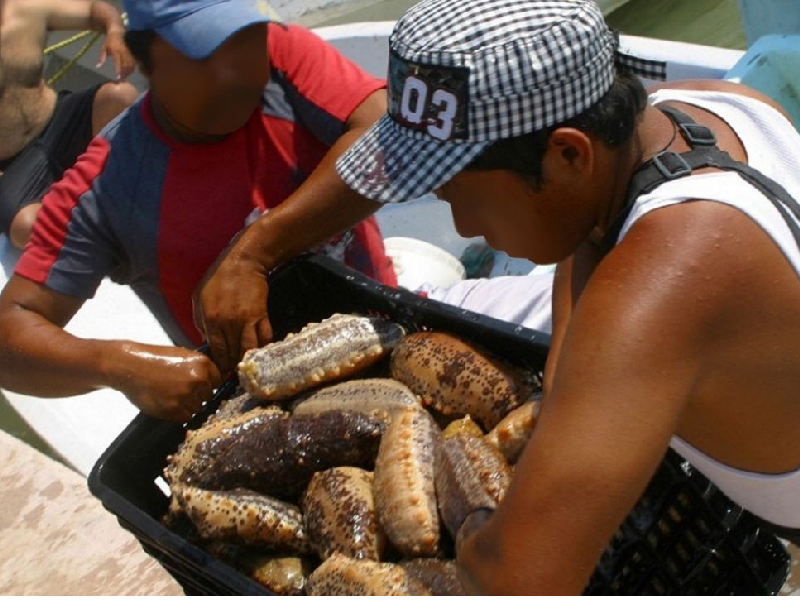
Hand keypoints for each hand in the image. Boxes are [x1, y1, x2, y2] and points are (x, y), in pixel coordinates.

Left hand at [98, 29, 134, 78]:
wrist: (117, 32)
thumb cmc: (109, 41)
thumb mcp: (103, 48)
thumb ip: (102, 58)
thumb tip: (98, 67)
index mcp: (115, 50)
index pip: (118, 62)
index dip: (118, 70)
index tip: (118, 77)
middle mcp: (123, 52)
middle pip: (126, 65)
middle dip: (124, 73)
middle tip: (121, 79)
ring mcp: (128, 52)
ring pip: (131, 65)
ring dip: (129, 72)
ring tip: (125, 76)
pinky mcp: (132, 53)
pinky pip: (133, 63)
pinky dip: (132, 69)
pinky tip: (129, 72)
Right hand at [114, 343, 222, 421]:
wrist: (129, 366)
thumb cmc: (154, 359)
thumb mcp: (182, 354)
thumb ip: (199, 367)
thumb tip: (214, 379)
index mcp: (203, 364)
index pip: (217, 381)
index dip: (206, 384)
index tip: (196, 385)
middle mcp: (198, 379)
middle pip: (208, 396)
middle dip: (196, 395)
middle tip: (178, 390)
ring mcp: (186, 395)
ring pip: (197, 408)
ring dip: (186, 405)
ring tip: (169, 395)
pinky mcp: (174, 409)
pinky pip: (185, 417)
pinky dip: (177, 413)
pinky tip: (166, 402)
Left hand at [193, 248, 272, 376]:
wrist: (243, 263)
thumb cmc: (218, 279)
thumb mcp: (198, 298)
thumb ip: (200, 321)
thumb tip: (207, 341)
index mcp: (211, 319)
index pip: (216, 350)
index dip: (220, 364)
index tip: (220, 372)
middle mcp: (229, 323)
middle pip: (232, 353)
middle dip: (232, 367)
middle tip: (233, 376)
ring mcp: (247, 320)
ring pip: (249, 350)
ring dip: (248, 361)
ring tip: (246, 368)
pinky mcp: (261, 316)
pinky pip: (264, 337)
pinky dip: (263, 348)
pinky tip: (260, 354)